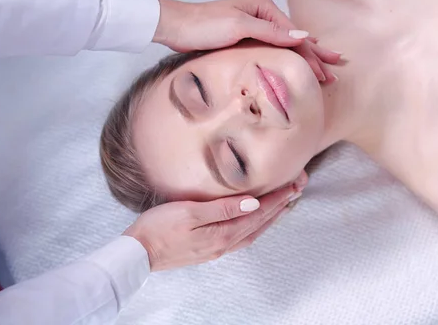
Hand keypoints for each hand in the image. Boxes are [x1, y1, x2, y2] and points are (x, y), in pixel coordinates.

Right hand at [124, 173, 307, 270]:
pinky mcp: (208, 248)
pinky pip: (242, 236)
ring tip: (286, 202)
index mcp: (222, 233)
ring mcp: (217, 248)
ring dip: (272, 216)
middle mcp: (224, 244)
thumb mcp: (189, 212)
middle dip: (282, 204)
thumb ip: (222, 208)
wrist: (138, 253)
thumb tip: (253, 204)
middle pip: (261, 222)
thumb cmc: (158, 229)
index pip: (259, 212)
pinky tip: (255, 221)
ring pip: (254, 231)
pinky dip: (256, 226)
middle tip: (299, 187)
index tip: (295, 183)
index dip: (279, 197)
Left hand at [153, 0, 339, 80]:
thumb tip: (302, 36)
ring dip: (304, 57)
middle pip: (295, 38)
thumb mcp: (240, 26)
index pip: (294, 35)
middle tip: (335, 70)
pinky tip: (295, 60)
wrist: (176, 26)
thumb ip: (271, 32)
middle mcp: (261, 14)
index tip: (326, 70)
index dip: (312, 54)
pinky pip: (273, 48)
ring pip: (286, 44)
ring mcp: (254, 25)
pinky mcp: (244, 37)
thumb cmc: (204, 24)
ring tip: (323, 66)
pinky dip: (287, 55)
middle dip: (315, 54)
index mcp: (264, 7)